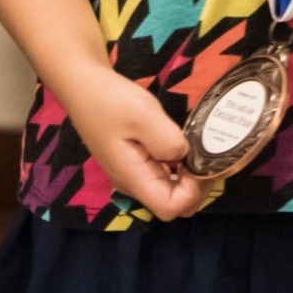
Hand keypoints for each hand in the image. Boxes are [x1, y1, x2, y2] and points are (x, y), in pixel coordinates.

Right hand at [57, 62, 216, 221]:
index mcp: (133, 178)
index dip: (194, 190)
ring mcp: (134, 173)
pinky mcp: (136, 161)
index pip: (171, 207)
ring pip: (171, 190)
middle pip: (174, 204)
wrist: (83, 85)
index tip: (202, 160)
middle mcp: (133, 183)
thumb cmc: (109, 100)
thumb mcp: (142, 114)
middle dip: (198, 185)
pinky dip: (182, 165)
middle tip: (209, 153)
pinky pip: (164, 174)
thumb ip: (167, 139)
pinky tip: (188, 143)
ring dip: (192, 175)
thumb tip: (185, 155)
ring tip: (203, 146)